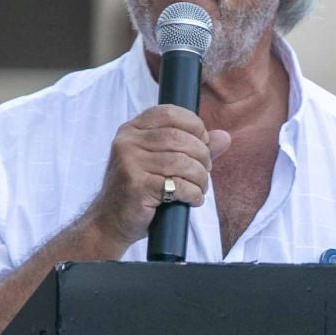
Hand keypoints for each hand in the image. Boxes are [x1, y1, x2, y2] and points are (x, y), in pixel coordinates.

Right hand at [72, 105, 231, 255]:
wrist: (110, 221)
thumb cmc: (139, 191)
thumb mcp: (162, 164)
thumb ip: (192, 148)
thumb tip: (225, 137)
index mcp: (132, 130)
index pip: (169, 113)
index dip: (194, 125)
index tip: (204, 143)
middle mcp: (127, 142)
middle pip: (179, 138)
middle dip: (202, 155)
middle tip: (205, 171)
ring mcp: (130, 163)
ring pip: (182, 162)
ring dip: (200, 177)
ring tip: (200, 188)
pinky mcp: (137, 187)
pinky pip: (178, 185)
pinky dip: (193, 194)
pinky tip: (193, 200)